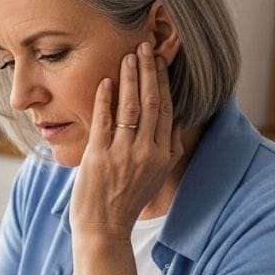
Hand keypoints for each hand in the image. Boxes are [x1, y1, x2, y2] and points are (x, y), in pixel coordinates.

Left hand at [70, 41, 182, 238]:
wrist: (104, 228)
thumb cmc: (127, 199)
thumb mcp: (156, 174)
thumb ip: (167, 147)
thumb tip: (174, 119)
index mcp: (163, 155)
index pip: (166, 110)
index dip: (163, 82)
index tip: (160, 60)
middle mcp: (147, 152)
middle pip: (151, 103)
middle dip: (149, 72)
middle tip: (145, 46)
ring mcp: (123, 154)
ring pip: (130, 108)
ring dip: (130, 78)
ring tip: (129, 56)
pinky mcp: (99, 156)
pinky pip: (104, 121)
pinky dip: (105, 99)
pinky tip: (107, 80)